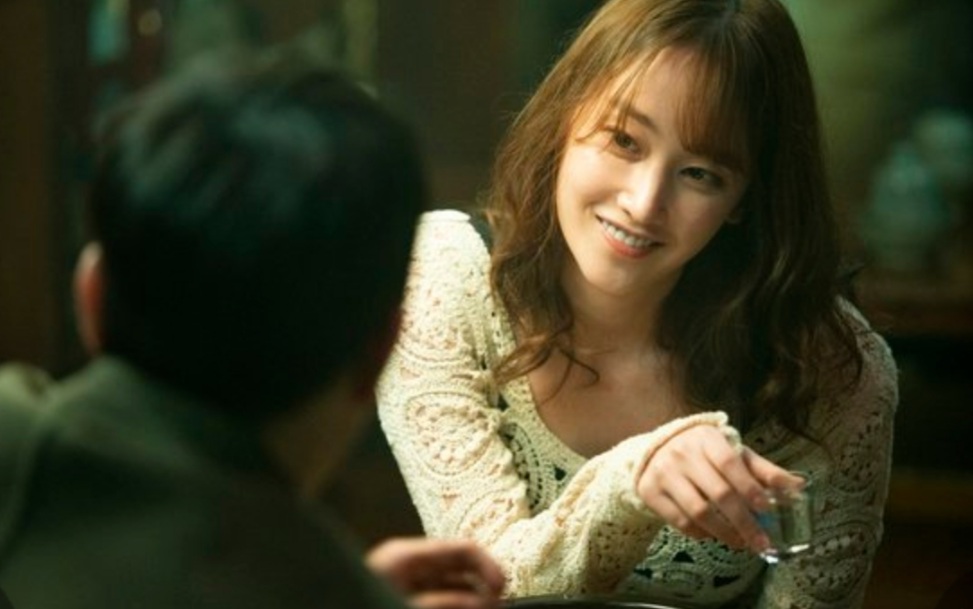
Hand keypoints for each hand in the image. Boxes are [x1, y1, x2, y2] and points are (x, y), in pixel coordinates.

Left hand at [366, 537, 505, 608]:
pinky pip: (439, 598)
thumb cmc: (361, 601)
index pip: (461, 549)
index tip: (504, 590)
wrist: (327, 601)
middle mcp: (408, 564)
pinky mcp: (404, 597)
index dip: (488, 567)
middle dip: (482, 588)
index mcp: (406, 556)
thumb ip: (444, 603)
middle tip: (500, 606)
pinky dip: (454, 604)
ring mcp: (406, 582)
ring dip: (471, 599)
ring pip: (452, 587)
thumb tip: (480, 603)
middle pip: (460, 568)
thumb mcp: (406, 605)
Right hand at [635, 425, 802, 552]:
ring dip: (724, 533)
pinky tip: (713, 534)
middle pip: (718, 493)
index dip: (750, 488)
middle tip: (762, 542)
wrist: (656, 450)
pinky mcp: (649, 491)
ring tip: (741, 543)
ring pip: (698, 512)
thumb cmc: (705, 452)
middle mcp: (681, 453)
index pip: (730, 463)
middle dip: (744, 522)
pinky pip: (679, 521)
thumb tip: (799, 486)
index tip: (768, 510)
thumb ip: (764, 470)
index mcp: (706, 438)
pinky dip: (700, 533)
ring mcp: (663, 472)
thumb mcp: (732, 452)